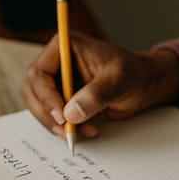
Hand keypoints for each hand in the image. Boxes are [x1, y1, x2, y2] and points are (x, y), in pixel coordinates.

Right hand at [22, 32, 178, 138]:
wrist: (145, 84)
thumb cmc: (134, 73)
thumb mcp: (119, 80)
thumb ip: (96, 94)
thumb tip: (71, 113)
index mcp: (64, 47)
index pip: (39, 73)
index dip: (46, 96)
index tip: (61, 115)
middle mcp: (56, 63)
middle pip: (33, 92)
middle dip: (48, 114)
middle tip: (67, 131)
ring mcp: (58, 82)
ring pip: (40, 107)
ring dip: (56, 125)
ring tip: (81, 132)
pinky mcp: (64, 99)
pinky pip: (54, 117)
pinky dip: (66, 128)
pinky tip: (87, 130)